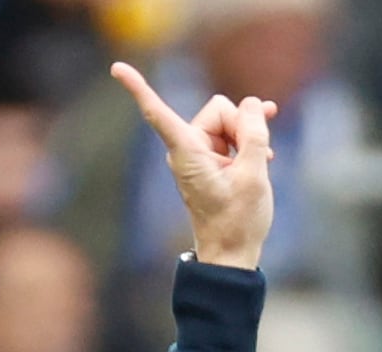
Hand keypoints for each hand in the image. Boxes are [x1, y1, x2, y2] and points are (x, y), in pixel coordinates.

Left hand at [109, 61, 276, 271]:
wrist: (233, 253)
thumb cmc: (238, 221)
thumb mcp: (254, 174)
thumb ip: (254, 134)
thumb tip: (253, 104)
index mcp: (188, 152)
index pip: (158, 113)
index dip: (139, 88)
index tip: (116, 68)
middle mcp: (187, 148)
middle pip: (219, 110)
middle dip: (242, 126)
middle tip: (258, 156)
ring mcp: (199, 154)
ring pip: (228, 123)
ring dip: (248, 137)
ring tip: (264, 161)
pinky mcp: (210, 160)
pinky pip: (230, 136)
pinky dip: (246, 143)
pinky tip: (265, 155)